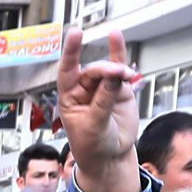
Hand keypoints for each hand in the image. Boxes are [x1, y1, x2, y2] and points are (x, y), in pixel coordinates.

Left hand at [55, 27, 142, 191]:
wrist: (110, 157)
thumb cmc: (93, 145)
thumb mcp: (93, 125)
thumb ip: (104, 101)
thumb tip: (114, 77)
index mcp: (69, 97)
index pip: (67, 70)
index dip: (70, 52)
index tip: (75, 34)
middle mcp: (84, 90)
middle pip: (92, 71)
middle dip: (104, 70)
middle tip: (117, 74)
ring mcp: (101, 89)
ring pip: (107, 71)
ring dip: (116, 70)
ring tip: (124, 75)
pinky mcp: (119, 91)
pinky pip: (118, 70)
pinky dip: (118, 53)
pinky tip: (116, 37)